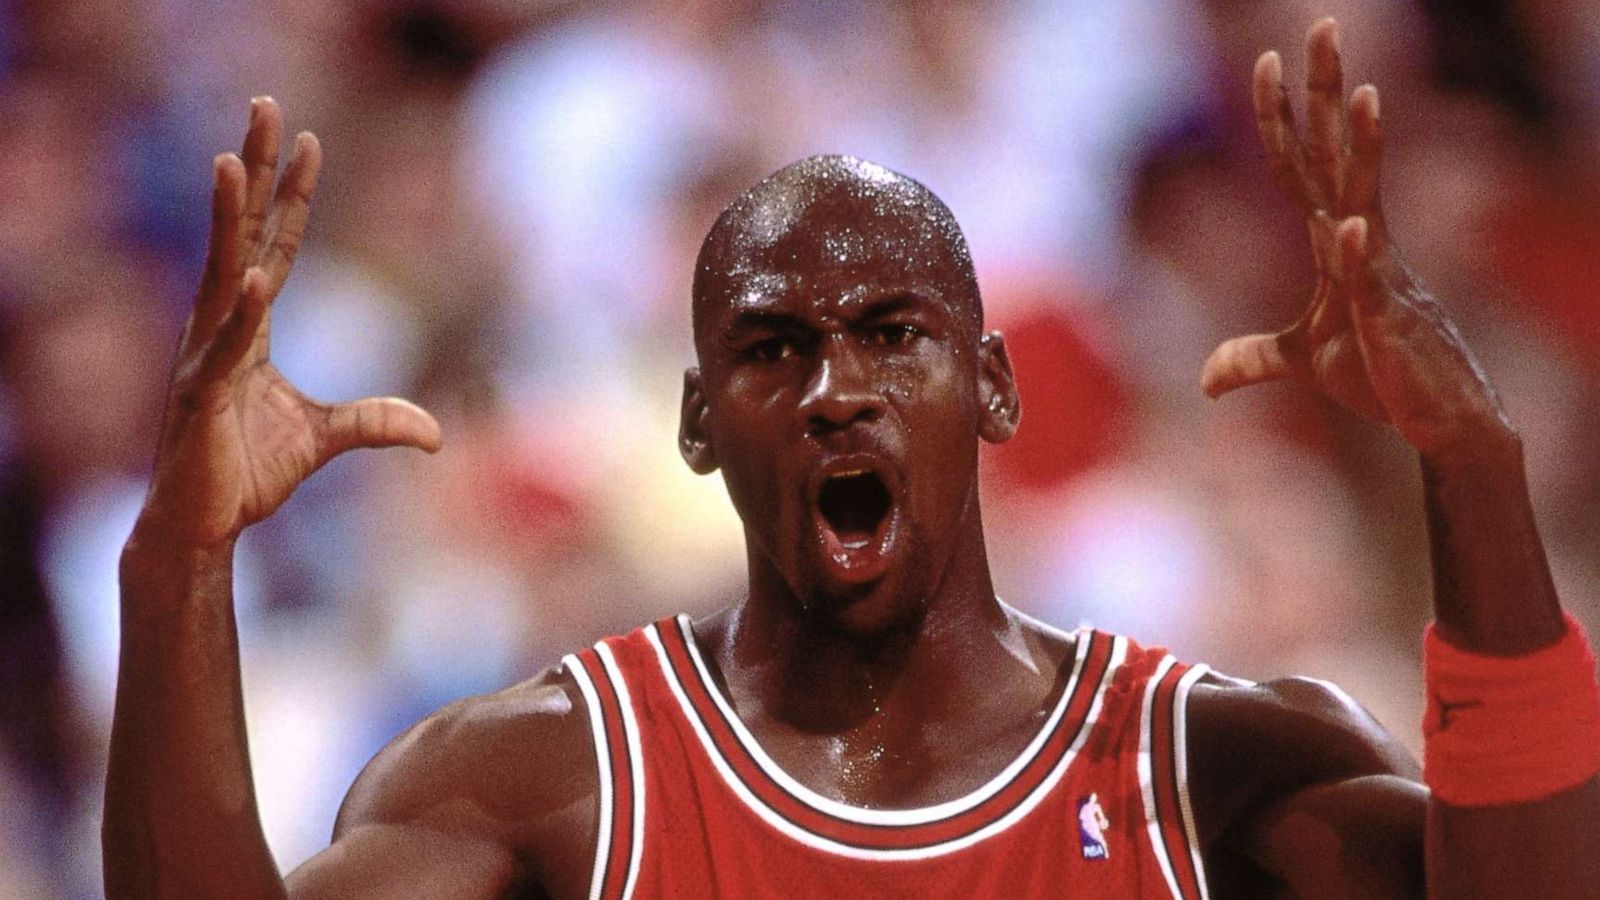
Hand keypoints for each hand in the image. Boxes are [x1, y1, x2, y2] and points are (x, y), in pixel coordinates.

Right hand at [139, 97, 440, 547]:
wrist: (203, 525)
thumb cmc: (246, 472)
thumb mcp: (327, 438)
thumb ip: (375, 422)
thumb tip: (436, 434)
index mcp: (247, 327)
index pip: (276, 245)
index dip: (291, 196)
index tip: (307, 141)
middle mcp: (220, 327)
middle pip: (242, 234)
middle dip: (253, 170)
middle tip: (264, 105)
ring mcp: (204, 357)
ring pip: (219, 272)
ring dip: (226, 217)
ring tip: (229, 161)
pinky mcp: (199, 398)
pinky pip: (221, 350)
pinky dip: (240, 318)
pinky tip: (255, 283)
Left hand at [1199, 18, 1512, 458]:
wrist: (1439, 424)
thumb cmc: (1381, 378)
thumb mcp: (1304, 363)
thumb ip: (1253, 358)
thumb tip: (1206, 381)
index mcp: (1337, 243)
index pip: (1301, 167)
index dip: (1282, 117)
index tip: (1266, 61)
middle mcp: (1363, 243)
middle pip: (1337, 157)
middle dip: (1327, 94)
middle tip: (1323, 26)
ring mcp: (1381, 277)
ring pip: (1366, 201)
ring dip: (1366, 151)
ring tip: (1365, 94)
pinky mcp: (1391, 321)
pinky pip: (1373, 282)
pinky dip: (1360, 255)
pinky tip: (1353, 228)